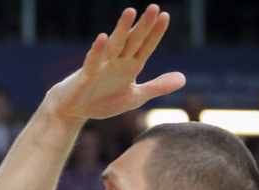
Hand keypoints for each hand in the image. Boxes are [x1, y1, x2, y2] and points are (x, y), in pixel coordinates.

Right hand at [46, 5, 184, 123]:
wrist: (75, 110)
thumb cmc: (103, 101)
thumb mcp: (135, 97)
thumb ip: (157, 87)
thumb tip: (183, 79)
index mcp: (130, 66)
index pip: (146, 46)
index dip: (155, 33)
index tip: (165, 16)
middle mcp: (117, 61)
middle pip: (133, 41)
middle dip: (143, 26)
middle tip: (154, 7)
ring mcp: (101, 67)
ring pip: (114, 45)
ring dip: (121, 29)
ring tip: (130, 12)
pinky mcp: (86, 76)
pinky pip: (92, 61)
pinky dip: (97, 50)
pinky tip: (102, 37)